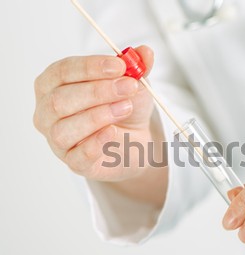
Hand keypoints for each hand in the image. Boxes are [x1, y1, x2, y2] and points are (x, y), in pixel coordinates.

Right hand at [34, 46, 154, 180]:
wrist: (136, 141)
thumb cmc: (124, 108)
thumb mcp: (134, 84)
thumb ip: (137, 68)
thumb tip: (145, 51)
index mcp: (54, 84)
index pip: (62, 71)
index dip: (90, 67)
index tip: (119, 65)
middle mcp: (48, 112)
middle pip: (61, 100)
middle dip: (98, 91)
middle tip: (129, 86)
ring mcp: (58, 140)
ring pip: (65, 128)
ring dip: (99, 115)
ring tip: (125, 107)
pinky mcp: (75, 163)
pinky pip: (77, 156)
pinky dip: (95, 143)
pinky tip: (113, 132)